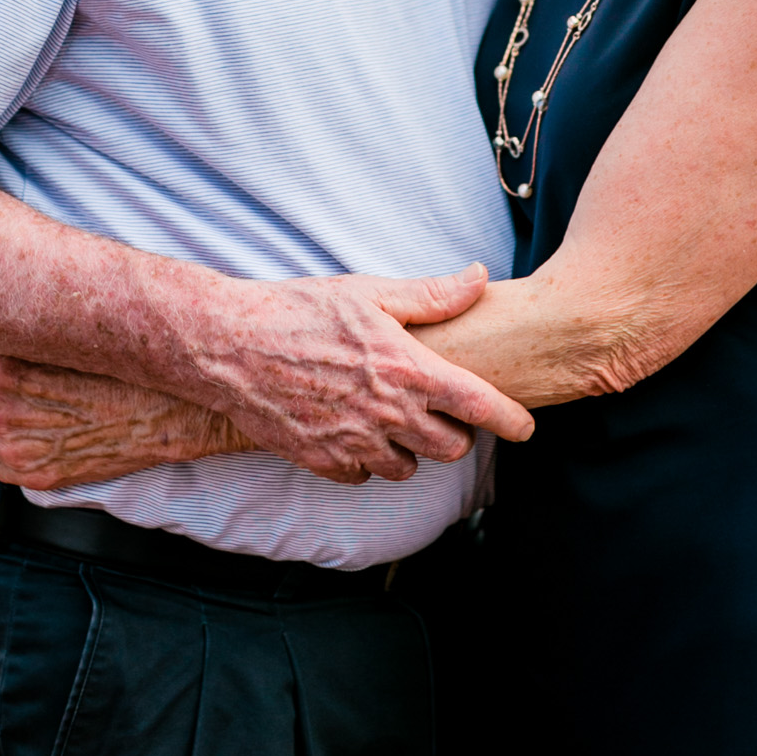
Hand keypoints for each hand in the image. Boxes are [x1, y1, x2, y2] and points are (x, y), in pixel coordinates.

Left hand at [0, 348, 249, 489]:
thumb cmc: (124, 366)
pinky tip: (30, 433)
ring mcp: (15, 449)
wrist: (168, 411)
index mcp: (5, 369)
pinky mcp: (34, 476)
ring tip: (13, 409)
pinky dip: (1, 450)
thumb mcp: (69, 338)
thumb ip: (25, 335)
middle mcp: (1, 411)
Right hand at [196, 264, 534, 484]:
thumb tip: (479, 279)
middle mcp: (386, 415)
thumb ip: (432, 295)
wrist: (229, 346)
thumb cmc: (300, 311)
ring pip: (409, 470)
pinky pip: (364, 477)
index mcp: (406, 370)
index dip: (512, 421)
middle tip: (441, 408)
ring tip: (395, 417)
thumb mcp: (370, 292)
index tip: (527, 428)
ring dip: (412, 450)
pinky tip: (356, 429)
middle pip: (451, 449)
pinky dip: (369, 460)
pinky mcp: (322, 462)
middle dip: (456, 433)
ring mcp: (353, 444)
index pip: (479, 407)